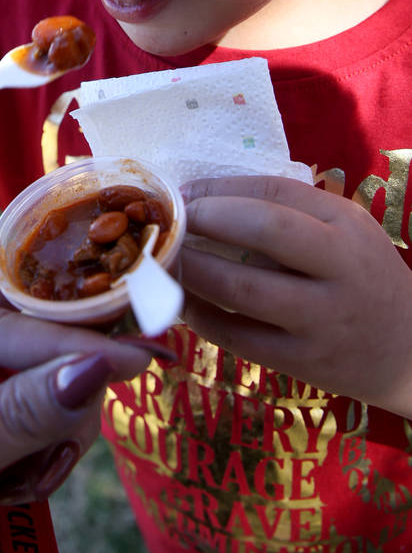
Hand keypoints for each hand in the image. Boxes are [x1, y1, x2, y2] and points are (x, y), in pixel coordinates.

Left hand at [0, 296, 150, 552]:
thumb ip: (12, 418)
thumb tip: (98, 371)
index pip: (10, 324)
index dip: (78, 344)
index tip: (143, 359)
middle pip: (37, 338)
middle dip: (64, 384)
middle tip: (105, 408)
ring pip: (46, 383)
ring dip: (50, 437)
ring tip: (16, 491)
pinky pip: (39, 422)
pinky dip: (41, 459)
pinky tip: (9, 498)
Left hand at [179, 176, 411, 416]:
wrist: (407, 350)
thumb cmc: (361, 274)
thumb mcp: (343, 228)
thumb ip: (289, 210)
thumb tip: (207, 195)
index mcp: (345, 227)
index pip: (276, 194)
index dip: (222, 189)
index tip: (185, 191)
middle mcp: (338, 270)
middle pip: (263, 231)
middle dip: (206, 219)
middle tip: (170, 220)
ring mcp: (320, 321)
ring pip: (241, 289)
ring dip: (192, 269)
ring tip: (164, 258)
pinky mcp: (302, 363)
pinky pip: (237, 338)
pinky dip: (200, 316)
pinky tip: (181, 301)